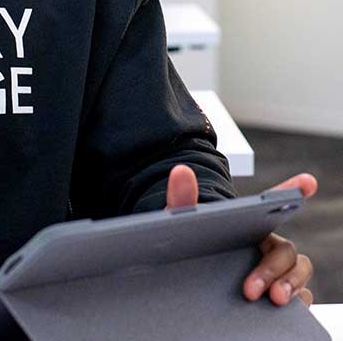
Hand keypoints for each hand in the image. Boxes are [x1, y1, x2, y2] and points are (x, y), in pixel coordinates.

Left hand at [166, 165, 317, 305]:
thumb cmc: (191, 247)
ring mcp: (276, 276)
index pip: (274, 203)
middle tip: (252, 288)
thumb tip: (181, 171)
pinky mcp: (278, 301)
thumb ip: (182, 198)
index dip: (291, 190)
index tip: (306, 181)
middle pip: (285, 252)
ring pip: (298, 277)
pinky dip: (293, 308)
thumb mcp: (184, 225)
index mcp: (250, 224)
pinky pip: (298, 305)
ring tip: (272, 300)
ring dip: (291, 287)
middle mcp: (267, 249)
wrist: (186, 282)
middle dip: (275, 268)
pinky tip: (273, 315)